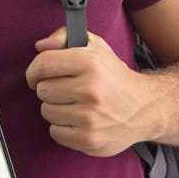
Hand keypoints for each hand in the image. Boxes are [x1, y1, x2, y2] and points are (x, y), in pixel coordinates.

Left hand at [25, 27, 159, 156]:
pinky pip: (55, 132)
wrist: (145, 107)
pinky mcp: (89, 139)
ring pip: (47, 111)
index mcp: (90, 63)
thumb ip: (64, 37)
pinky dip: (62, 127)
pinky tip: (78, 120)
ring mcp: (90, 117)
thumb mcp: (95, 47)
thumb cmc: (114, 77)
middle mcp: (90, 89)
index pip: (43, 64)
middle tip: (65, 90)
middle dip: (50, 89)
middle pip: (43, 90)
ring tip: (74, 104)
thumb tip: (40, 46)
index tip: (35, 76)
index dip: (33, 71)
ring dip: (56, 108)